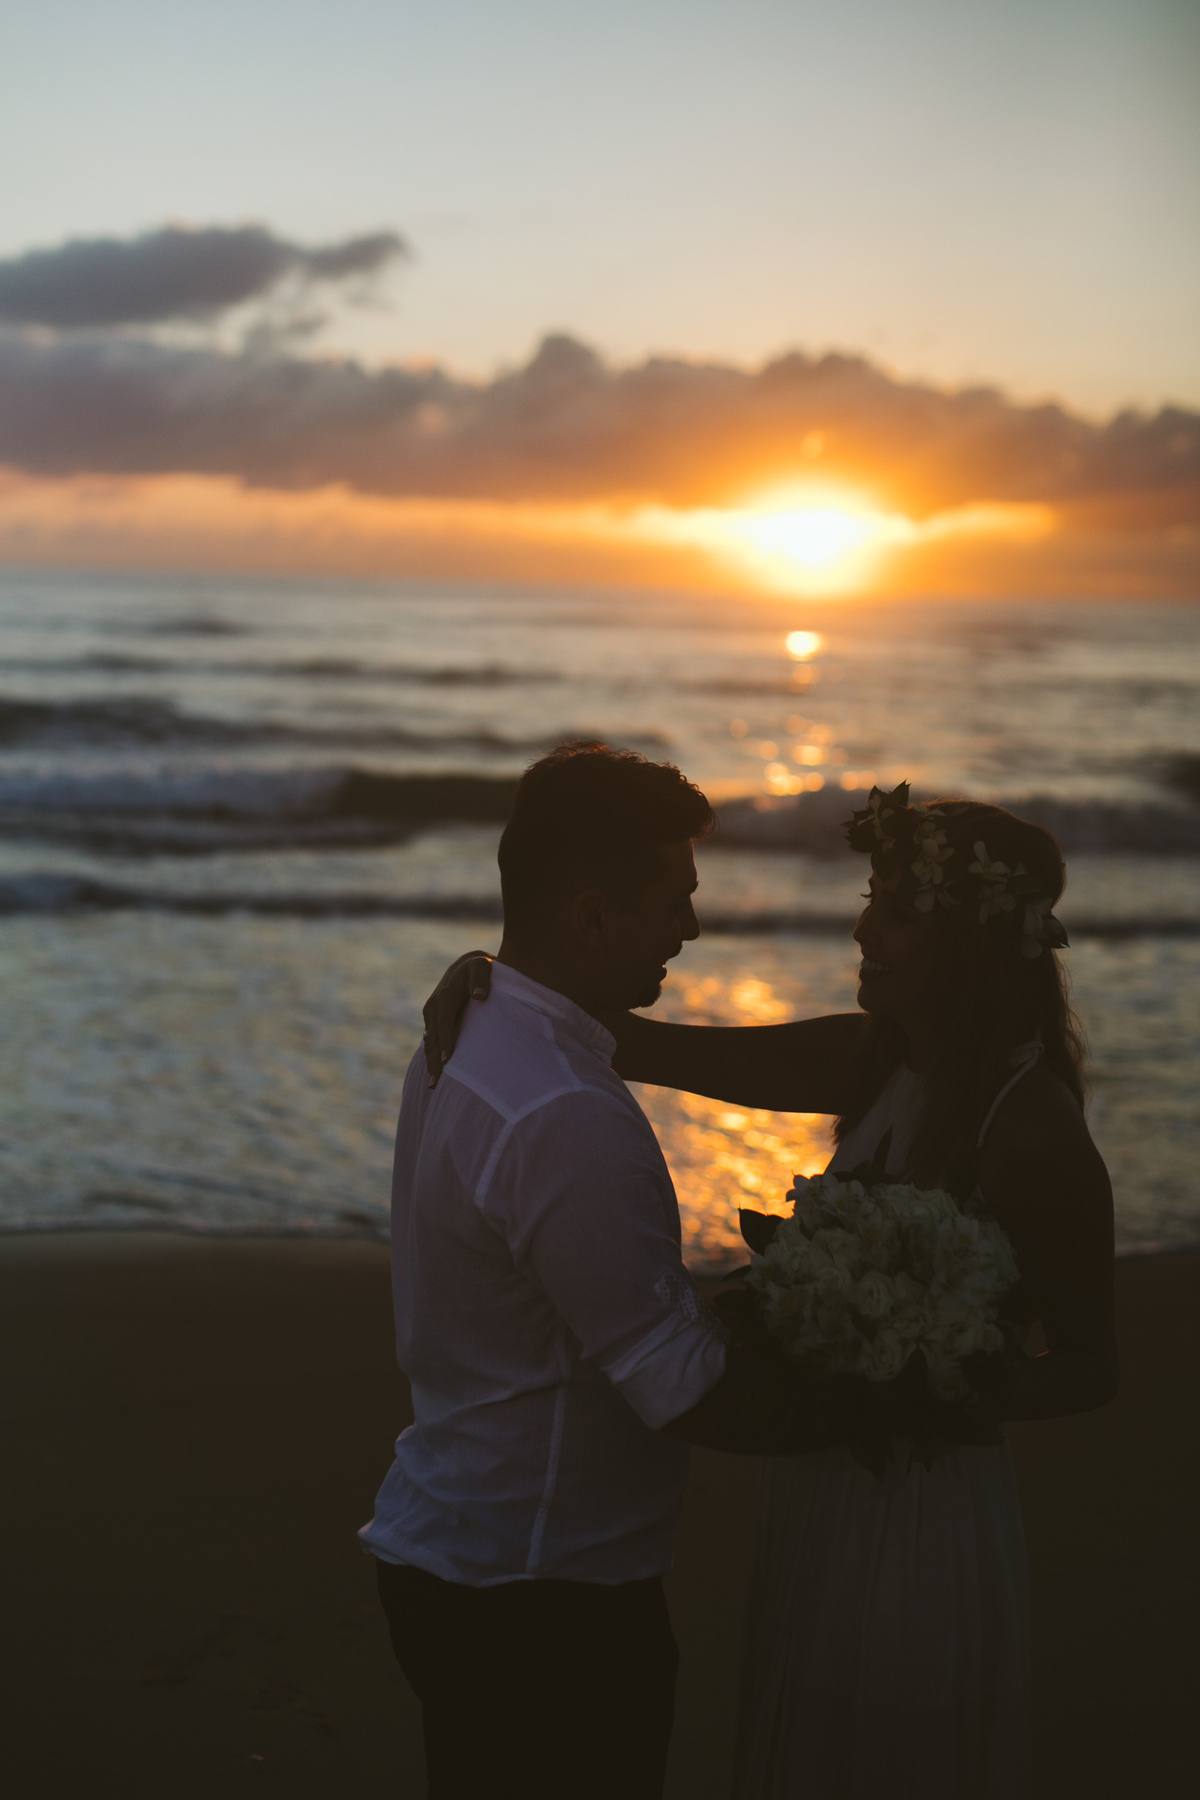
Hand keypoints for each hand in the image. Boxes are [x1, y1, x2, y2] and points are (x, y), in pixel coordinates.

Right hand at [422, 951, 493, 1085]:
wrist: (467, 966)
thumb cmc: (480, 968)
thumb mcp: (482, 967)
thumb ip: (481, 978)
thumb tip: (480, 996)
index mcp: (445, 995)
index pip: (445, 1021)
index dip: (445, 1040)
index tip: (446, 1059)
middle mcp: (434, 1006)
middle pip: (433, 1037)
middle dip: (434, 1060)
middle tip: (437, 1082)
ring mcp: (431, 1014)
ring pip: (429, 1042)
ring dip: (430, 1062)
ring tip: (434, 1085)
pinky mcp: (433, 1021)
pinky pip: (431, 1041)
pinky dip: (432, 1057)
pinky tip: (435, 1074)